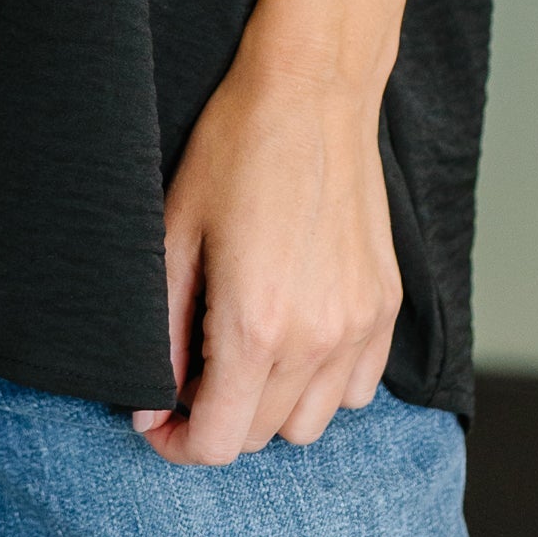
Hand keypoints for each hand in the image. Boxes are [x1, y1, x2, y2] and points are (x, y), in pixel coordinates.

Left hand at [134, 47, 401, 463]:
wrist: (311, 92)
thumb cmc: (234, 151)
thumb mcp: (174, 236)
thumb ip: (163, 332)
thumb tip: (152, 404)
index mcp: (255, 325)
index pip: (219, 442)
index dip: (176, 443)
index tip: (157, 419)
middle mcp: (316, 338)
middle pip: (262, 437)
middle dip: (217, 419)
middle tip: (189, 374)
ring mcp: (359, 325)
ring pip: (312, 423)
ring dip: (270, 407)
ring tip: (242, 355)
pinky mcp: (385, 306)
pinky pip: (355, 388)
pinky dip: (320, 384)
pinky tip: (292, 336)